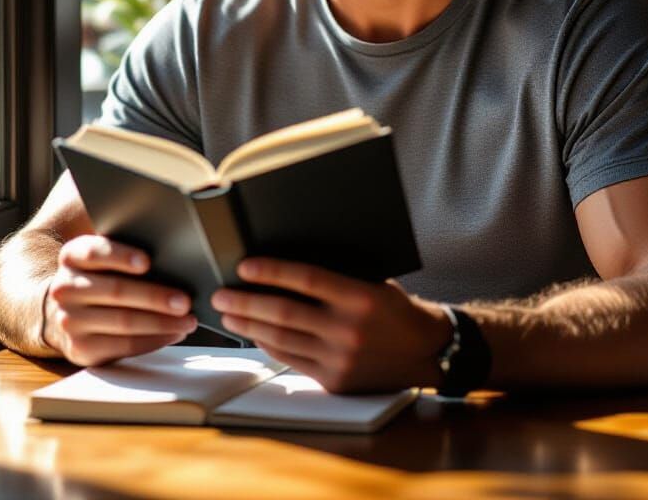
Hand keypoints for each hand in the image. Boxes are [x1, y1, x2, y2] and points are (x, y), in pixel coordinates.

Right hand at [44, 235, 196, 365]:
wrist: (66, 313)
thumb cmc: (99, 278)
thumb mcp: (102, 260)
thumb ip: (125, 254)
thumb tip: (171, 260)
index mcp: (72, 256)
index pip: (94, 252)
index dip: (121, 256)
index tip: (147, 262)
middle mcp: (65, 288)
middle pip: (116, 290)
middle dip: (155, 296)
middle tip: (185, 301)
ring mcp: (69, 320)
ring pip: (123, 321)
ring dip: (161, 323)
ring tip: (187, 321)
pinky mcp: (80, 349)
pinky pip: (123, 345)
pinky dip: (153, 340)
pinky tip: (173, 334)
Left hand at [211, 258, 451, 392]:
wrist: (426, 351)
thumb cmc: (395, 309)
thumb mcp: (373, 282)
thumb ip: (337, 276)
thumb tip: (287, 267)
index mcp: (360, 297)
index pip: (306, 279)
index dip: (272, 271)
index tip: (244, 266)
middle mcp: (348, 329)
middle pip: (284, 312)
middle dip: (246, 302)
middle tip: (221, 294)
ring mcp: (340, 358)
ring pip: (281, 338)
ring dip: (248, 326)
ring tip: (228, 314)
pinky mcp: (335, 380)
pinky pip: (291, 360)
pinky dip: (268, 345)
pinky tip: (253, 335)